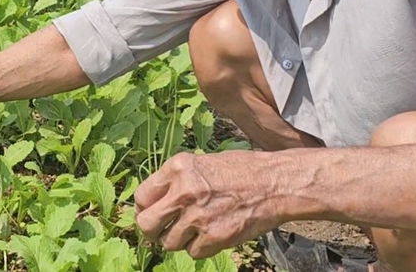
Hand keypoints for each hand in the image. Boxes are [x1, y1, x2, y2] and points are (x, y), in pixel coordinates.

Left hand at [134, 150, 285, 258]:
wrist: (274, 184)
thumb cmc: (239, 171)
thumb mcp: (200, 163)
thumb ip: (175, 181)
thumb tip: (151, 203)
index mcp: (177, 168)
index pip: (141, 197)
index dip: (143, 209)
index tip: (150, 213)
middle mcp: (184, 192)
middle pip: (146, 224)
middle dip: (151, 231)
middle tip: (160, 231)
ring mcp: (199, 217)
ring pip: (169, 243)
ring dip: (178, 241)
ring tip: (193, 230)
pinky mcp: (215, 237)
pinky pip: (193, 253)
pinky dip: (199, 248)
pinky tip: (211, 234)